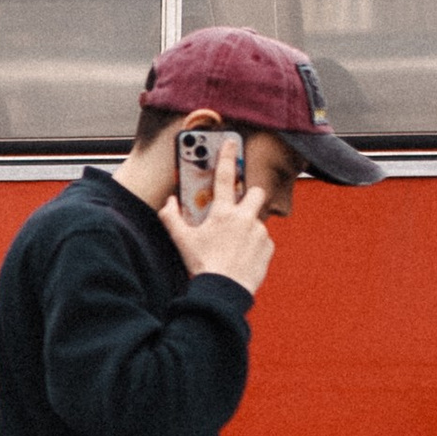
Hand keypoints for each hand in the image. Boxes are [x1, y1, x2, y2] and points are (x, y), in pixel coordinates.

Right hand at [160, 140, 274, 297]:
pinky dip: (255, 246)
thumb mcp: (182, 242)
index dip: (227, 157)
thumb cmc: (203, 266)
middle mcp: (244, 218)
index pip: (224, 178)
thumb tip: (167, 203)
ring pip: (258, 221)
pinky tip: (242, 257)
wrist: (223, 292)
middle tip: (240, 209)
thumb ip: (172, 218)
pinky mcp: (268, 248)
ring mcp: (259, 233)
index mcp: (222, 213)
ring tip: (234, 247)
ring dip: (248, 228)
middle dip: (251, 196)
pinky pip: (263, 241)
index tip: (231, 143)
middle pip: (256, 193)